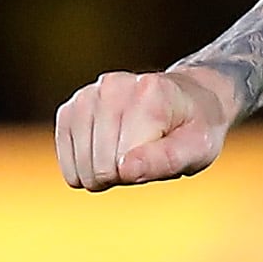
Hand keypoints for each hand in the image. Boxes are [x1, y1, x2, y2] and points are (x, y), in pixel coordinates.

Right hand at [56, 67, 237, 190]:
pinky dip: (82, 167)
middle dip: (121, 175)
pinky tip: (104, 156)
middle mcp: (113, 86)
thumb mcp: (197, 149)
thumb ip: (165, 160)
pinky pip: (65, 156)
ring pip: (81, 164)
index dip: (141, 172)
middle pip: (99, 165)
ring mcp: (88, 94)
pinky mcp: (71, 107)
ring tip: (126, 154)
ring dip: (102, 173)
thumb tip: (125, 170)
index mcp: (149, 94)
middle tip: (144, 157)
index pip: (124, 161)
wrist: (189, 99)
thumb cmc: (195, 128)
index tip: (161, 156)